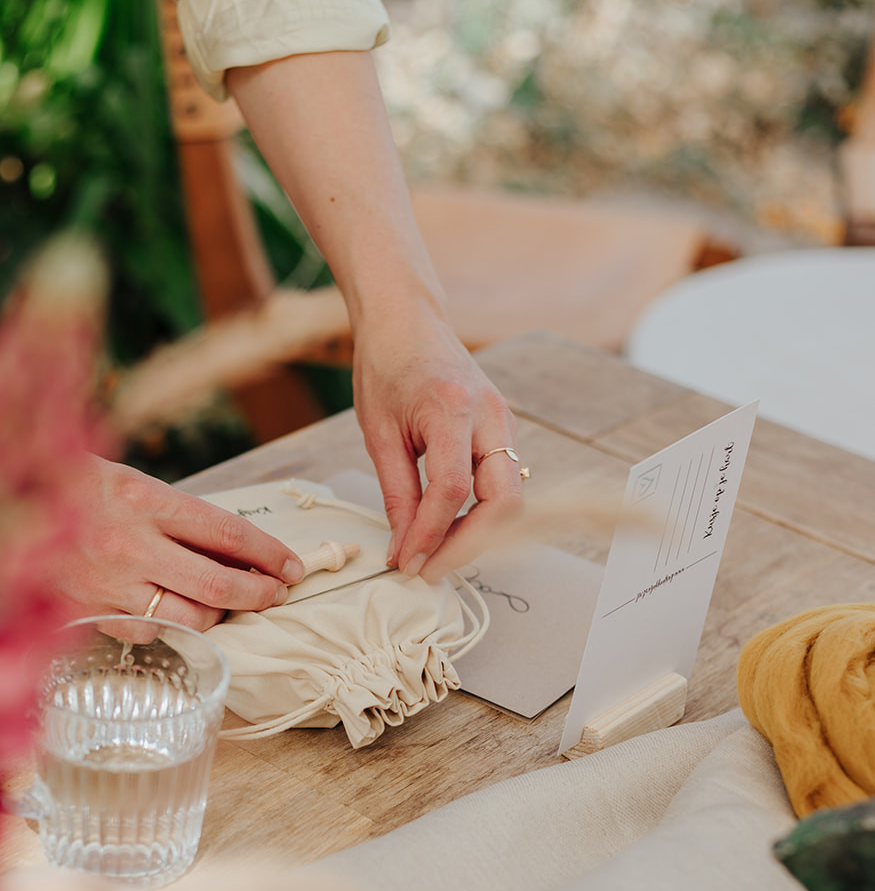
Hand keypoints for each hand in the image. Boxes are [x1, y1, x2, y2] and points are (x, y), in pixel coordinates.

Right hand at [46, 458, 304, 628]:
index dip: (268, 554)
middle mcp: (129, 545)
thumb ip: (179, 518)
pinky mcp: (86, 613)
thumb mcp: (131, 485)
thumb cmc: (72, 485)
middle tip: (277, 594)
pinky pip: (146, 631)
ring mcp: (107, 584)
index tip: (293, 566)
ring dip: (217, 617)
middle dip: (258, 594)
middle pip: (216, 585)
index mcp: (145, 500)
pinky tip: (170, 612)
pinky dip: (167, 625)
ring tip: (226, 606)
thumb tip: (235, 552)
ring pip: (186, 618)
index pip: (226, 532)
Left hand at [353, 304, 526, 583]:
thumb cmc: (387, 365)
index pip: (452, 490)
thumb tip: (404, 547)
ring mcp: (503, 422)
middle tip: (429, 568)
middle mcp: (490, 416)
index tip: (408, 563)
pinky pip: (502, 485)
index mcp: (453, 408)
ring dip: (476, 536)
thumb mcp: (379, 433)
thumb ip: (397, 493)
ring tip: (435, 553)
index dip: (432, 535)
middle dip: (470, 546)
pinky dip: (479, 515)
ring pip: (510, 499)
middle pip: (504, 503)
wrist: (407, 321)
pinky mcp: (502, 431)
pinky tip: (448, 528)